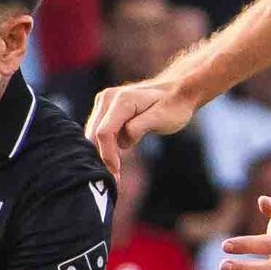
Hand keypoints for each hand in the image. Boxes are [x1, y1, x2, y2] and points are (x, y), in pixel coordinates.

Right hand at [84, 79, 199, 176]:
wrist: (177, 90)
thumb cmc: (173, 106)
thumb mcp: (161, 119)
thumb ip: (138, 128)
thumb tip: (122, 142)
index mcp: (121, 100)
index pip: (104, 133)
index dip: (107, 155)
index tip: (116, 174)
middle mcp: (107, 98)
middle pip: (94, 135)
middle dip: (103, 157)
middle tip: (115, 179)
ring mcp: (104, 102)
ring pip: (93, 135)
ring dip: (102, 153)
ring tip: (116, 173)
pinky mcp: (104, 108)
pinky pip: (99, 131)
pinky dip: (105, 146)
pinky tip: (116, 158)